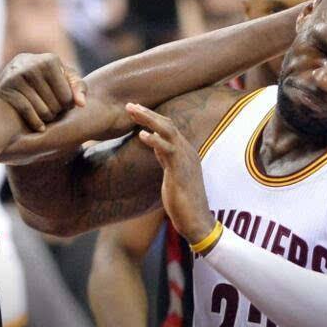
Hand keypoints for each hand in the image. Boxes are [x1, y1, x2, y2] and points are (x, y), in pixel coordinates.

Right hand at [0, 53, 86, 131]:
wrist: (16, 70)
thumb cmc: (48, 76)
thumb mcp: (66, 77)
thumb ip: (79, 88)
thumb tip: (82, 104)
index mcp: (50, 60)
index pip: (67, 96)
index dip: (69, 106)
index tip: (65, 105)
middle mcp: (32, 65)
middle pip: (55, 105)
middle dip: (57, 112)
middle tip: (55, 111)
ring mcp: (16, 77)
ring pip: (42, 110)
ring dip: (48, 119)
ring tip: (48, 115)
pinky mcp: (5, 89)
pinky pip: (26, 112)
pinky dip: (36, 122)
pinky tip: (41, 127)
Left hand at [128, 103, 214, 243]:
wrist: (197, 222)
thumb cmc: (183, 202)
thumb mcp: (172, 175)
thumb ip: (166, 159)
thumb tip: (156, 148)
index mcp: (185, 152)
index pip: (168, 128)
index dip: (151, 117)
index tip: (135, 111)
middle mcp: (187, 152)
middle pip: (168, 124)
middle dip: (148, 113)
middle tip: (129, 104)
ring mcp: (186, 160)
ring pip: (168, 131)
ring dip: (149, 119)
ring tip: (132, 111)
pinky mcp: (180, 171)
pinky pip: (168, 151)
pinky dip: (155, 141)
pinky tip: (142, 135)